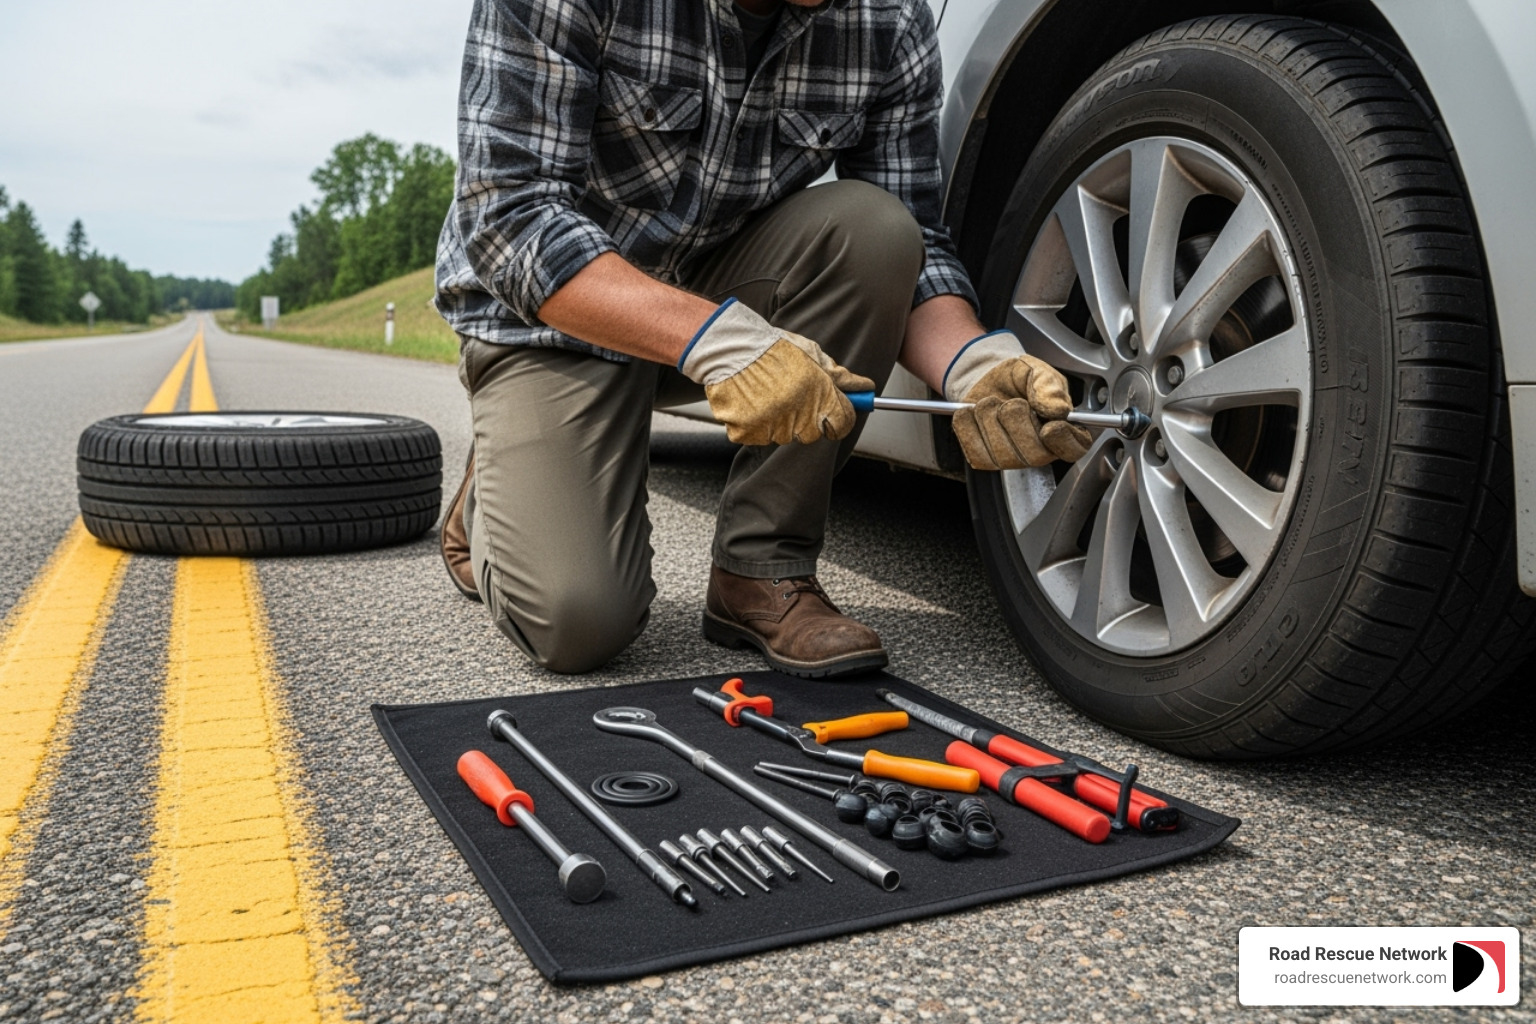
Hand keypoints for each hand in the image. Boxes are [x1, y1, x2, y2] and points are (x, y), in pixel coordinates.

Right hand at [681, 300, 873, 445]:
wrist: (728, 346)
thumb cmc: (771, 347)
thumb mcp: (811, 354)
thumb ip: (840, 376)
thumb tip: (865, 387)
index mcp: (818, 393)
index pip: (842, 424)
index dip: (838, 419)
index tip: (831, 413)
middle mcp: (796, 412)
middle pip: (812, 434)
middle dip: (806, 418)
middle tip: (790, 395)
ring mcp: (771, 425)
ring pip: (783, 436)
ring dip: (779, 421)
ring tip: (766, 393)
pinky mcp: (746, 433)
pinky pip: (758, 437)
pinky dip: (754, 424)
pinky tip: (750, 401)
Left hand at [944, 331, 1089, 469]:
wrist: (986, 377)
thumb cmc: (1017, 377)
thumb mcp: (1037, 372)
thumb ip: (1049, 387)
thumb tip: (1059, 410)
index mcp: (1063, 427)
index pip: (1074, 447)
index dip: (1063, 441)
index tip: (1049, 427)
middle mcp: (1041, 449)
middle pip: (1035, 455)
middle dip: (1017, 423)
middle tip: (1010, 402)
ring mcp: (1013, 458)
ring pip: (1003, 455)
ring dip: (990, 421)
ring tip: (989, 402)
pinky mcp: (985, 459)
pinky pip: (976, 454)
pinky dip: (969, 428)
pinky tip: (971, 413)